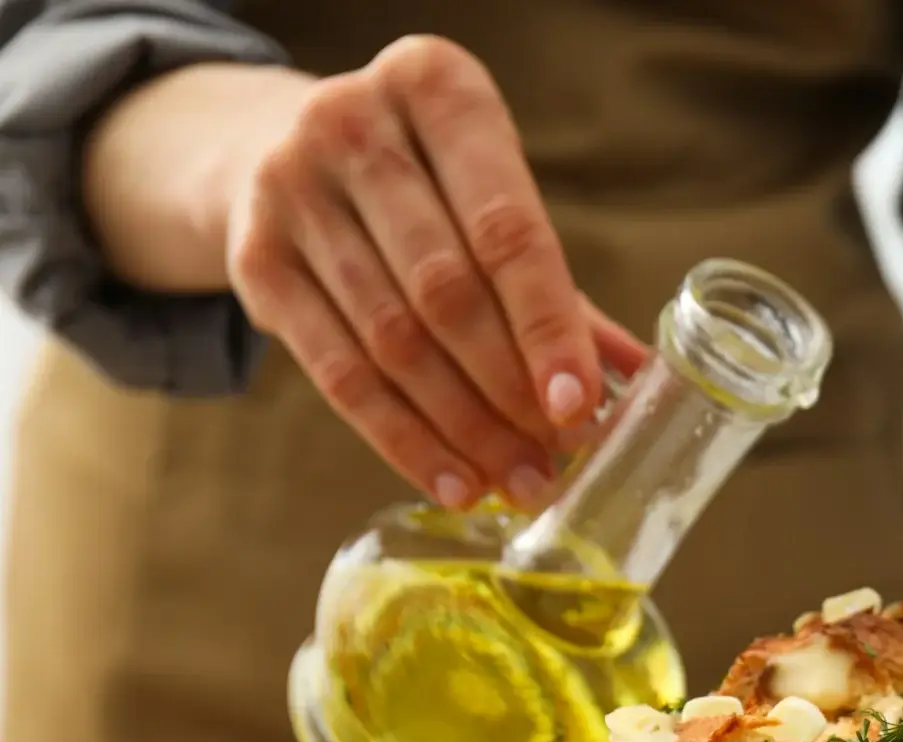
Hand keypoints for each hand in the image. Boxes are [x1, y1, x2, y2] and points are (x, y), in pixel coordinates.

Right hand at [215, 39, 649, 506]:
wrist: (277, 146)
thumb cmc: (424, 185)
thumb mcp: (491, 197)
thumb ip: (560, 288)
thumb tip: (639, 382)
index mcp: (436, 89)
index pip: (505, 228)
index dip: (545, 325)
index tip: (579, 405)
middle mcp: (354, 125)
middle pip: (446, 291)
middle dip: (508, 390)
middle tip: (553, 459)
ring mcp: (290, 189)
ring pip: (392, 340)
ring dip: (463, 427)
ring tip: (517, 480)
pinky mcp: (254, 258)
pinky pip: (338, 372)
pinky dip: (403, 439)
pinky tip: (452, 480)